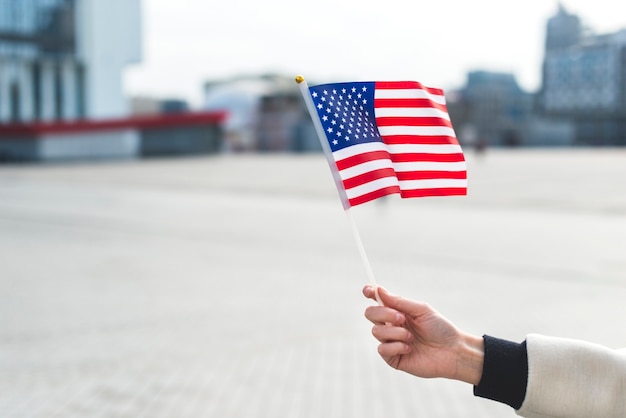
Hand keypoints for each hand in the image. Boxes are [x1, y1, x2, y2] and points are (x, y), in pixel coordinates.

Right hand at [363, 285, 483, 384]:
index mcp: (397, 311)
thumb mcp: (421, 310)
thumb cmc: (440, 328)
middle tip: (401, 317)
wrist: (452, 352)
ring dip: (394, 332)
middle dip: (383, 313)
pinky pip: (382, 349)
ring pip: (376, 331)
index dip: (369, 293)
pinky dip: (395, 346)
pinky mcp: (393, 358)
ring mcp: (391, 341)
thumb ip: (399, 301)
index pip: (377, 301)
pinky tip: (409, 348)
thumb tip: (378, 289)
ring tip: (411, 336)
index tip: (368, 290)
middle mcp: (391, 325)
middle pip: (370, 314)